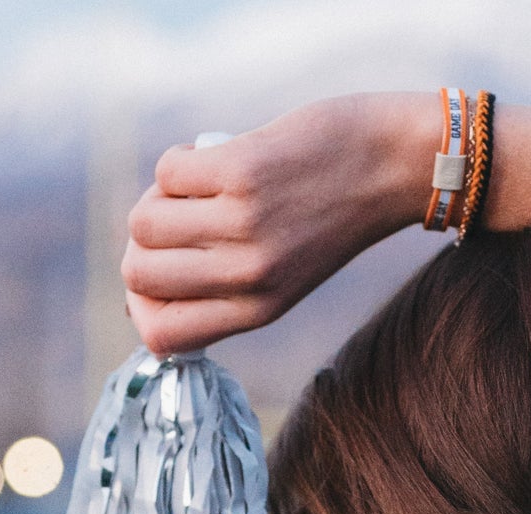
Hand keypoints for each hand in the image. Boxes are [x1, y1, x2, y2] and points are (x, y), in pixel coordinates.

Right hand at [122, 92, 433, 355]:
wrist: (391, 165)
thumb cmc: (330, 217)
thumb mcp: (284, 276)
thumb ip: (224, 286)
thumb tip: (141, 284)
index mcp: (258, 311)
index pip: (163, 339)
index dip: (142, 310)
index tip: (158, 278)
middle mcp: (248, 276)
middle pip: (139, 277)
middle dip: (141, 248)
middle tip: (174, 223)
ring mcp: (244, 224)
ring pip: (144, 223)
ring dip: (156, 200)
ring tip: (192, 189)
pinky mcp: (241, 171)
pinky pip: (168, 172)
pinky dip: (179, 161)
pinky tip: (210, 157)